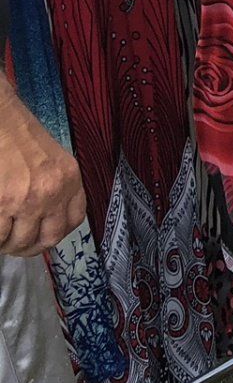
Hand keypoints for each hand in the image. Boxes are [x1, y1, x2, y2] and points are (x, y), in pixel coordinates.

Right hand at [0, 93, 84, 255]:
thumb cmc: (19, 135)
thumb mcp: (52, 160)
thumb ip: (55, 186)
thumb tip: (44, 218)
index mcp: (70, 179)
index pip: (74, 220)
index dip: (57, 233)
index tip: (43, 236)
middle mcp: (53, 192)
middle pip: (49, 238)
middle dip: (31, 247)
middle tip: (17, 245)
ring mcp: (26, 200)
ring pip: (20, 241)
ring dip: (9, 244)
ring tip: (2, 237)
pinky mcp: (2, 203)